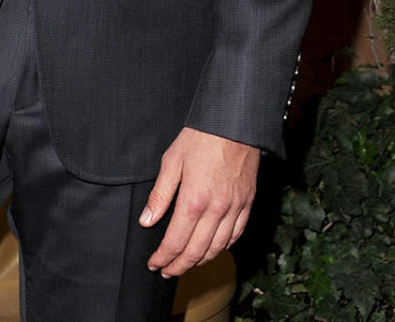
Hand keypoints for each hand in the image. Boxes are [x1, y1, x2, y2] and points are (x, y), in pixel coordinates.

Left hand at [140, 127, 259, 277]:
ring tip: (186, 264)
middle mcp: (216, 209)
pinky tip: (213, 249)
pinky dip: (222, 248)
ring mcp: (234, 208)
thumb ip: (160, 195)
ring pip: (217, 248)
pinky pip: (235, 235)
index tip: (154, 263)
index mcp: (194, 200)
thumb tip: (147, 221)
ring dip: (200, 261)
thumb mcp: (172, 160)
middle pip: (196, 251)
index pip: (176, 241)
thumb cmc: (201, 137)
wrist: (234, 122)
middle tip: (166, 271)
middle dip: (178, 266)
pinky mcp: (247, 203)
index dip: (163, 257)